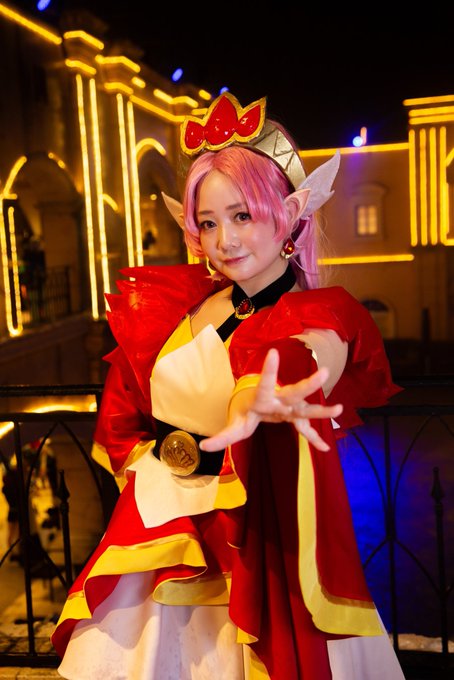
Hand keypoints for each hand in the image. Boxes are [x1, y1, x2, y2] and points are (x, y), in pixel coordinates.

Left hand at [199, 348, 342, 452]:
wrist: (255, 404)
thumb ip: (221, 437)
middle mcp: (279, 400)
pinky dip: (315, 439)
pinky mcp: (295, 417)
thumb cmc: (244, 410)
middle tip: (324, 372)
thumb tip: (203, 446)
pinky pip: (306, 430)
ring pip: (306, 407)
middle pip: (294, 391)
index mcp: (262, 397)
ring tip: (340, 409)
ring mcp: (289, 409)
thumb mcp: (233, 425)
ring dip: (321, 410)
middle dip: (308, 384)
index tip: (273, 353)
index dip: (270, 369)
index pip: (265, 382)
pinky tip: (326, 448)